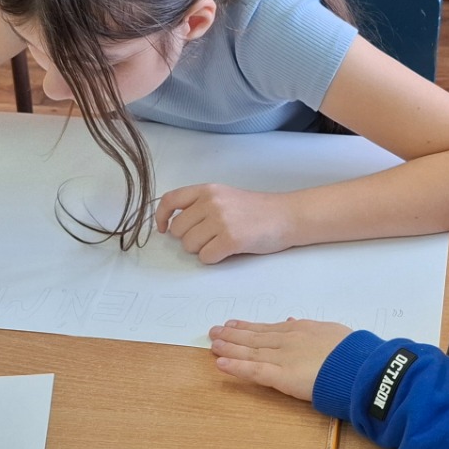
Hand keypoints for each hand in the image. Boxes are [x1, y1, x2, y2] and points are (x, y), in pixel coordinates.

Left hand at [156, 183, 295, 263]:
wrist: (287, 216)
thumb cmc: (257, 210)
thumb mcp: (226, 196)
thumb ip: (201, 205)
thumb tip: (173, 225)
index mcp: (208, 190)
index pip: (170, 200)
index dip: (161, 217)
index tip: (163, 229)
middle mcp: (211, 202)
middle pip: (178, 230)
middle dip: (190, 239)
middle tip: (210, 237)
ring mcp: (221, 220)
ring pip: (190, 246)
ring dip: (202, 250)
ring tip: (222, 242)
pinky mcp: (231, 239)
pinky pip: (206, 258)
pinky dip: (214, 258)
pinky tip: (229, 250)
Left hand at [209, 318, 352, 402]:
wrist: (359, 366)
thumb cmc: (354, 353)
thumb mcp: (333, 332)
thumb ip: (312, 329)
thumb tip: (293, 321)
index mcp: (302, 330)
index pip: (269, 328)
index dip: (249, 327)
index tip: (234, 325)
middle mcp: (288, 340)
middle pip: (254, 337)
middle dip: (233, 335)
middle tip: (215, 331)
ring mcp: (282, 357)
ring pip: (249, 351)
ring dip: (229, 347)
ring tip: (213, 343)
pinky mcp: (281, 375)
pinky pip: (253, 371)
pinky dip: (235, 367)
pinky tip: (220, 364)